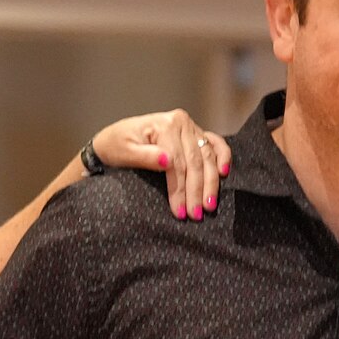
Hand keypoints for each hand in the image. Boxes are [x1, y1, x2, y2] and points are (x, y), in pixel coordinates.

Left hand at [90, 109, 231, 222]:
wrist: (115, 138)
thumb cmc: (116, 146)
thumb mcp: (123, 152)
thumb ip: (144, 156)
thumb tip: (167, 161)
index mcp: (164, 125)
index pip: (177, 163)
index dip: (180, 189)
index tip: (180, 212)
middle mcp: (181, 123)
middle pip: (195, 162)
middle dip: (196, 191)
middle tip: (196, 215)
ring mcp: (191, 127)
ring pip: (207, 157)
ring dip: (210, 183)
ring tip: (209, 206)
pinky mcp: (197, 134)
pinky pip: (216, 144)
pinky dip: (223, 157)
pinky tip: (224, 174)